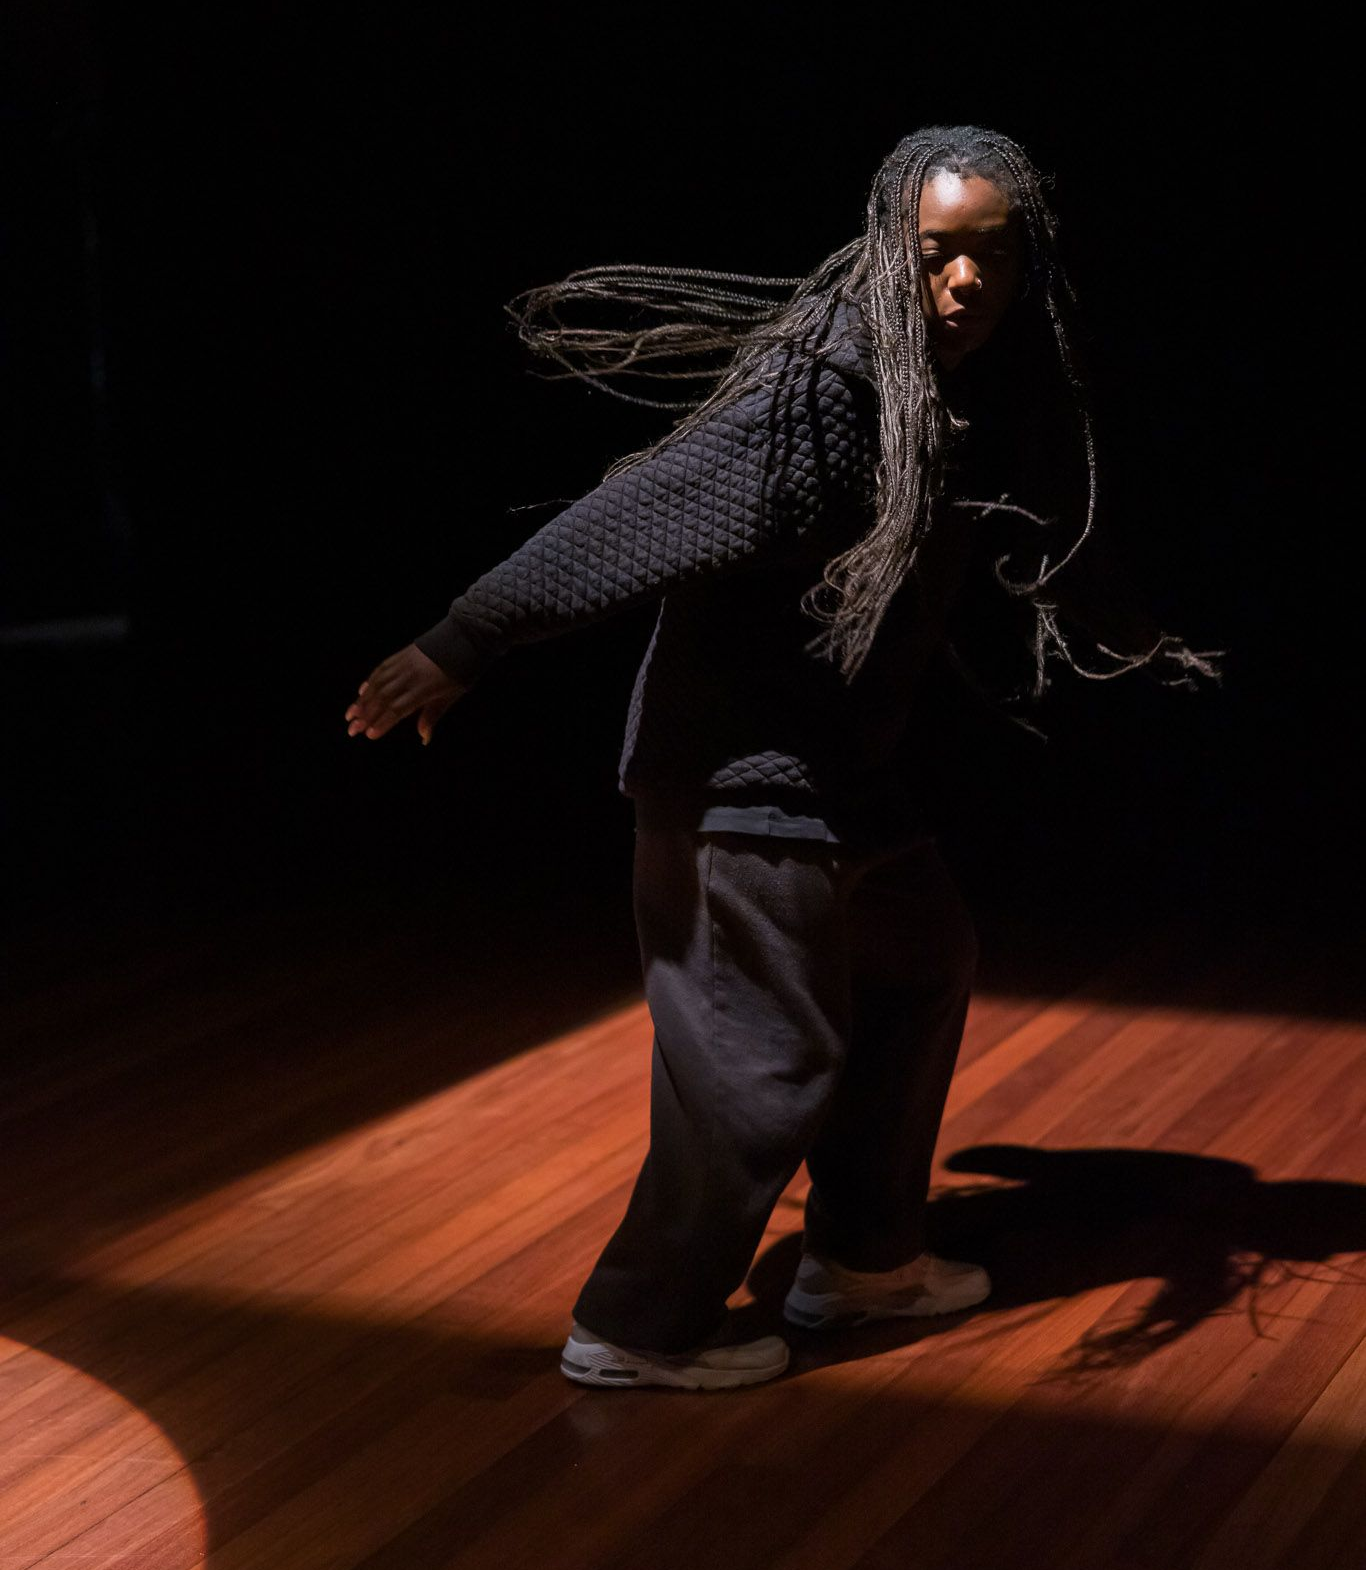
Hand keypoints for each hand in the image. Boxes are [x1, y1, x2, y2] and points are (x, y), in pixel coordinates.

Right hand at [345, 643, 468, 745]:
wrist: (462, 638)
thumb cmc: (460, 671)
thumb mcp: (451, 696)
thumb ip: (433, 715)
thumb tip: (424, 738)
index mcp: (423, 689)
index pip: (397, 709)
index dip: (383, 723)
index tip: (370, 735)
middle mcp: (408, 677)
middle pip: (382, 698)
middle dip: (366, 716)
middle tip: (352, 730)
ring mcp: (402, 664)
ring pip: (377, 684)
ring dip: (362, 701)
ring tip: (350, 715)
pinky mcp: (399, 655)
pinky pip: (380, 670)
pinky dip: (369, 682)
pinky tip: (361, 692)